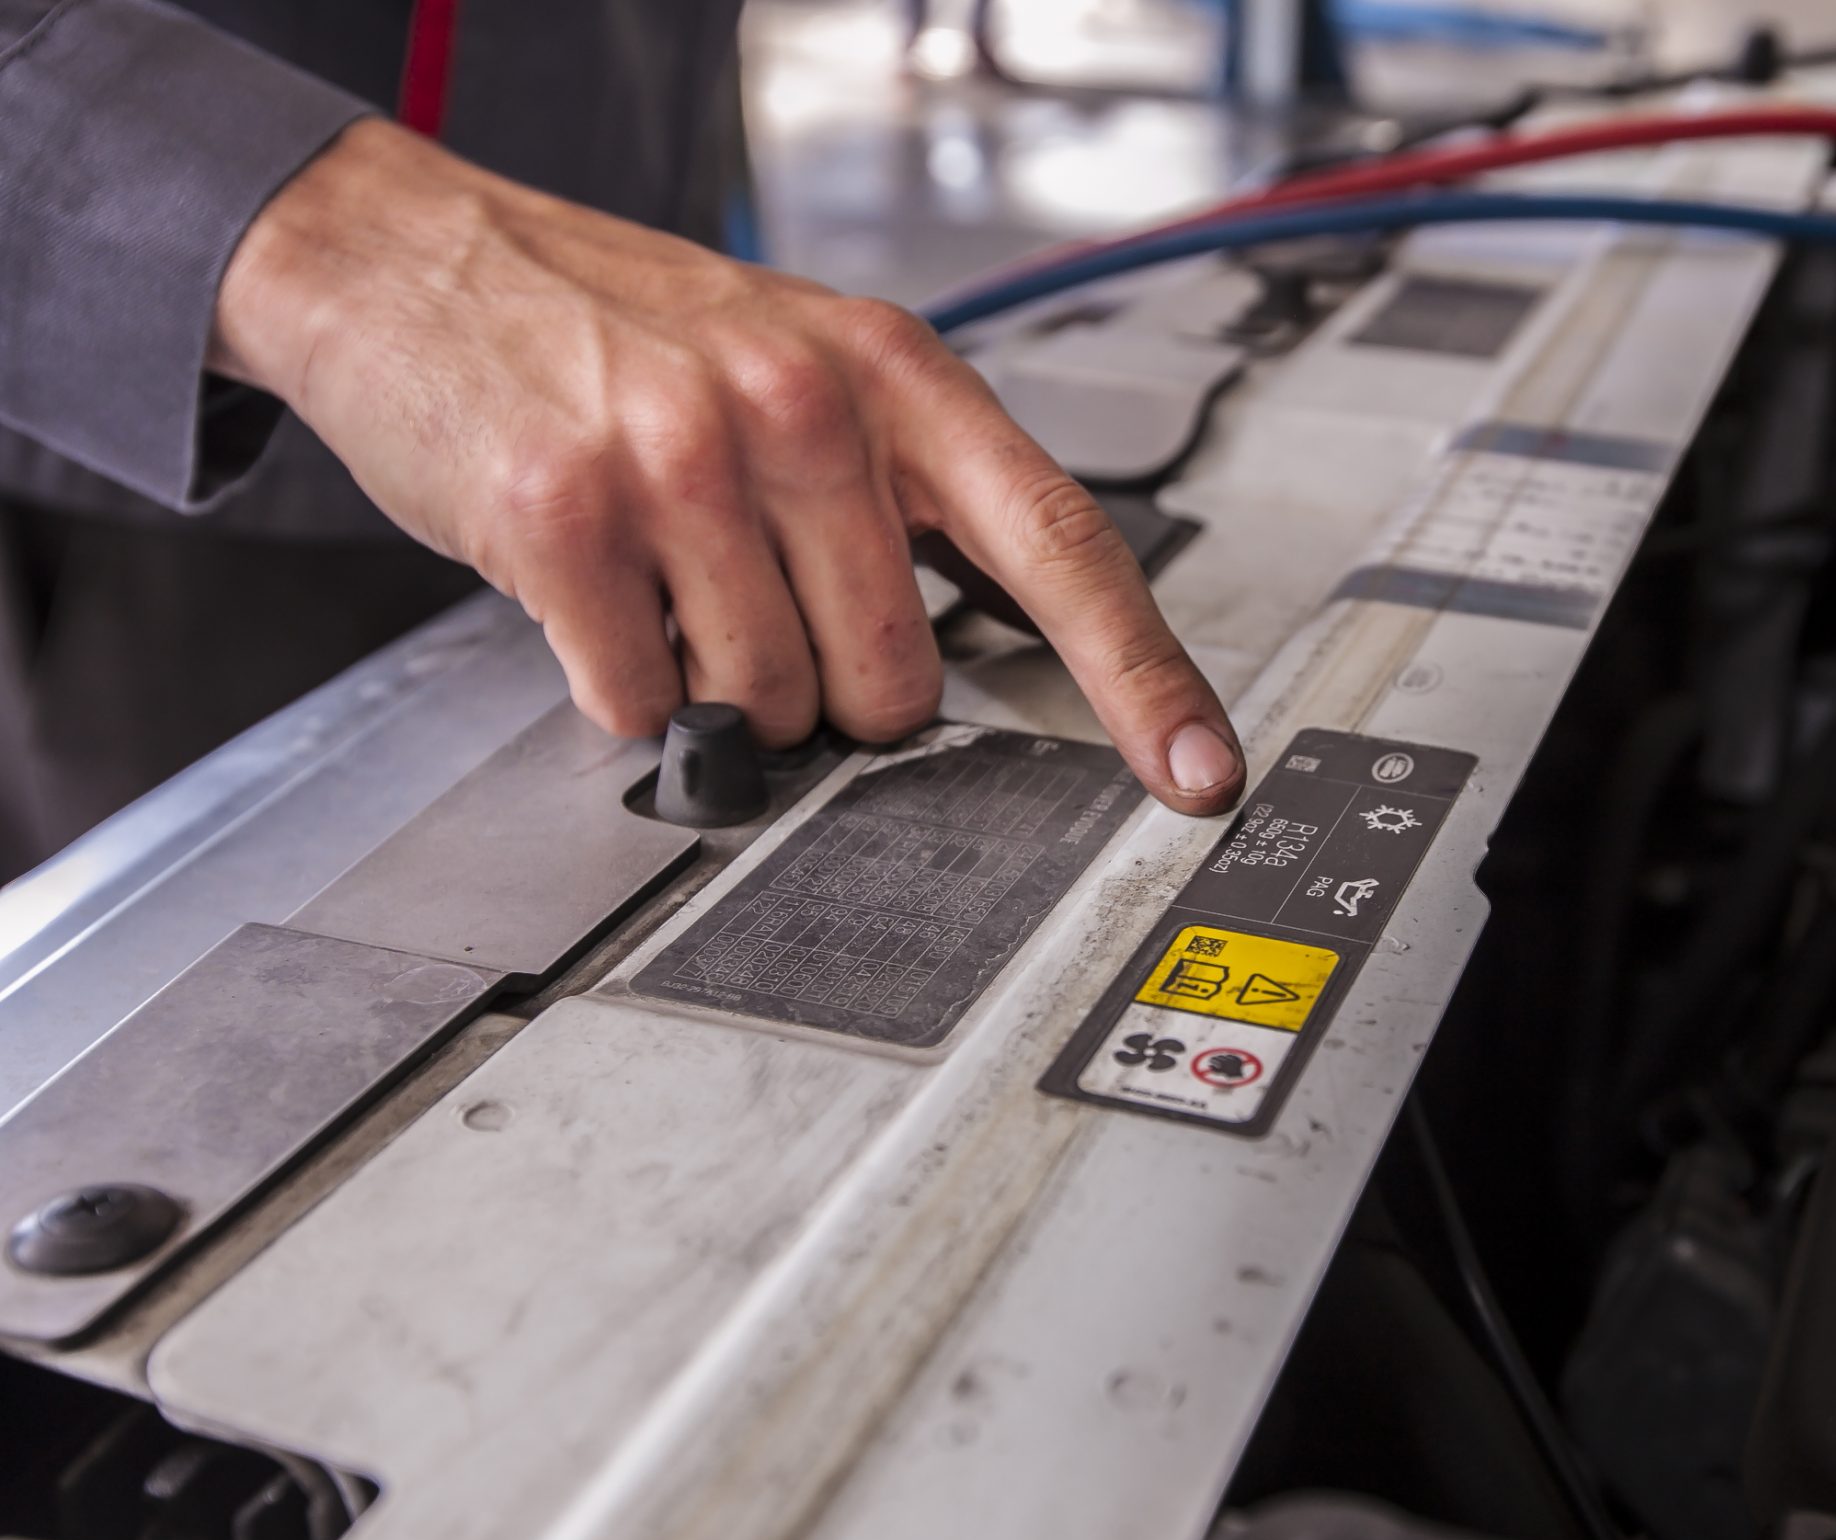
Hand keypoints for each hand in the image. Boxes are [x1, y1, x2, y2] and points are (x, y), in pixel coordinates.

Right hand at [210, 118, 1243, 814]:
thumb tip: (1002, 654)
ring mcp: (686, 456)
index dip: (1142, 678)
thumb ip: (906, 493)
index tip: (1200, 771)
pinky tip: (598, 594)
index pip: (1061, 543)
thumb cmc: (627, 328)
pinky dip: (623, 686)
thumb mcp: (804, 364)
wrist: (420, 258)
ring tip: (668, 577)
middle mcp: (805, 404)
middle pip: (898, 679)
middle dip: (836, 688)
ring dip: (720, 685)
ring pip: (772, 706)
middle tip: (761, 603)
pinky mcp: (569, 514)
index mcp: (894, 373)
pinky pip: (645, 705)